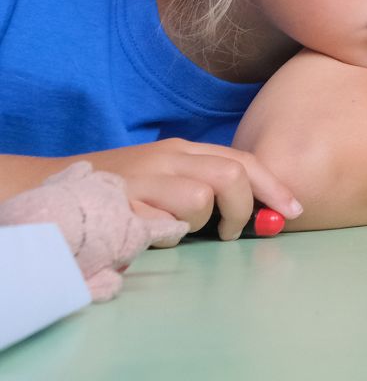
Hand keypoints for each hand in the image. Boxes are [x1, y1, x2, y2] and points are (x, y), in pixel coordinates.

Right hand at [66, 140, 301, 241]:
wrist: (55, 187)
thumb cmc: (123, 190)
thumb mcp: (169, 177)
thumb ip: (209, 186)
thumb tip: (262, 212)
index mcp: (185, 149)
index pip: (243, 161)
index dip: (274, 187)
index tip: (295, 211)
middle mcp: (169, 157)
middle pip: (231, 177)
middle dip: (243, 210)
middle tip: (229, 233)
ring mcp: (145, 178)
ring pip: (200, 199)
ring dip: (199, 225)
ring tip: (178, 231)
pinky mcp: (124, 202)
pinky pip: (162, 223)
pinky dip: (166, 234)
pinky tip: (151, 232)